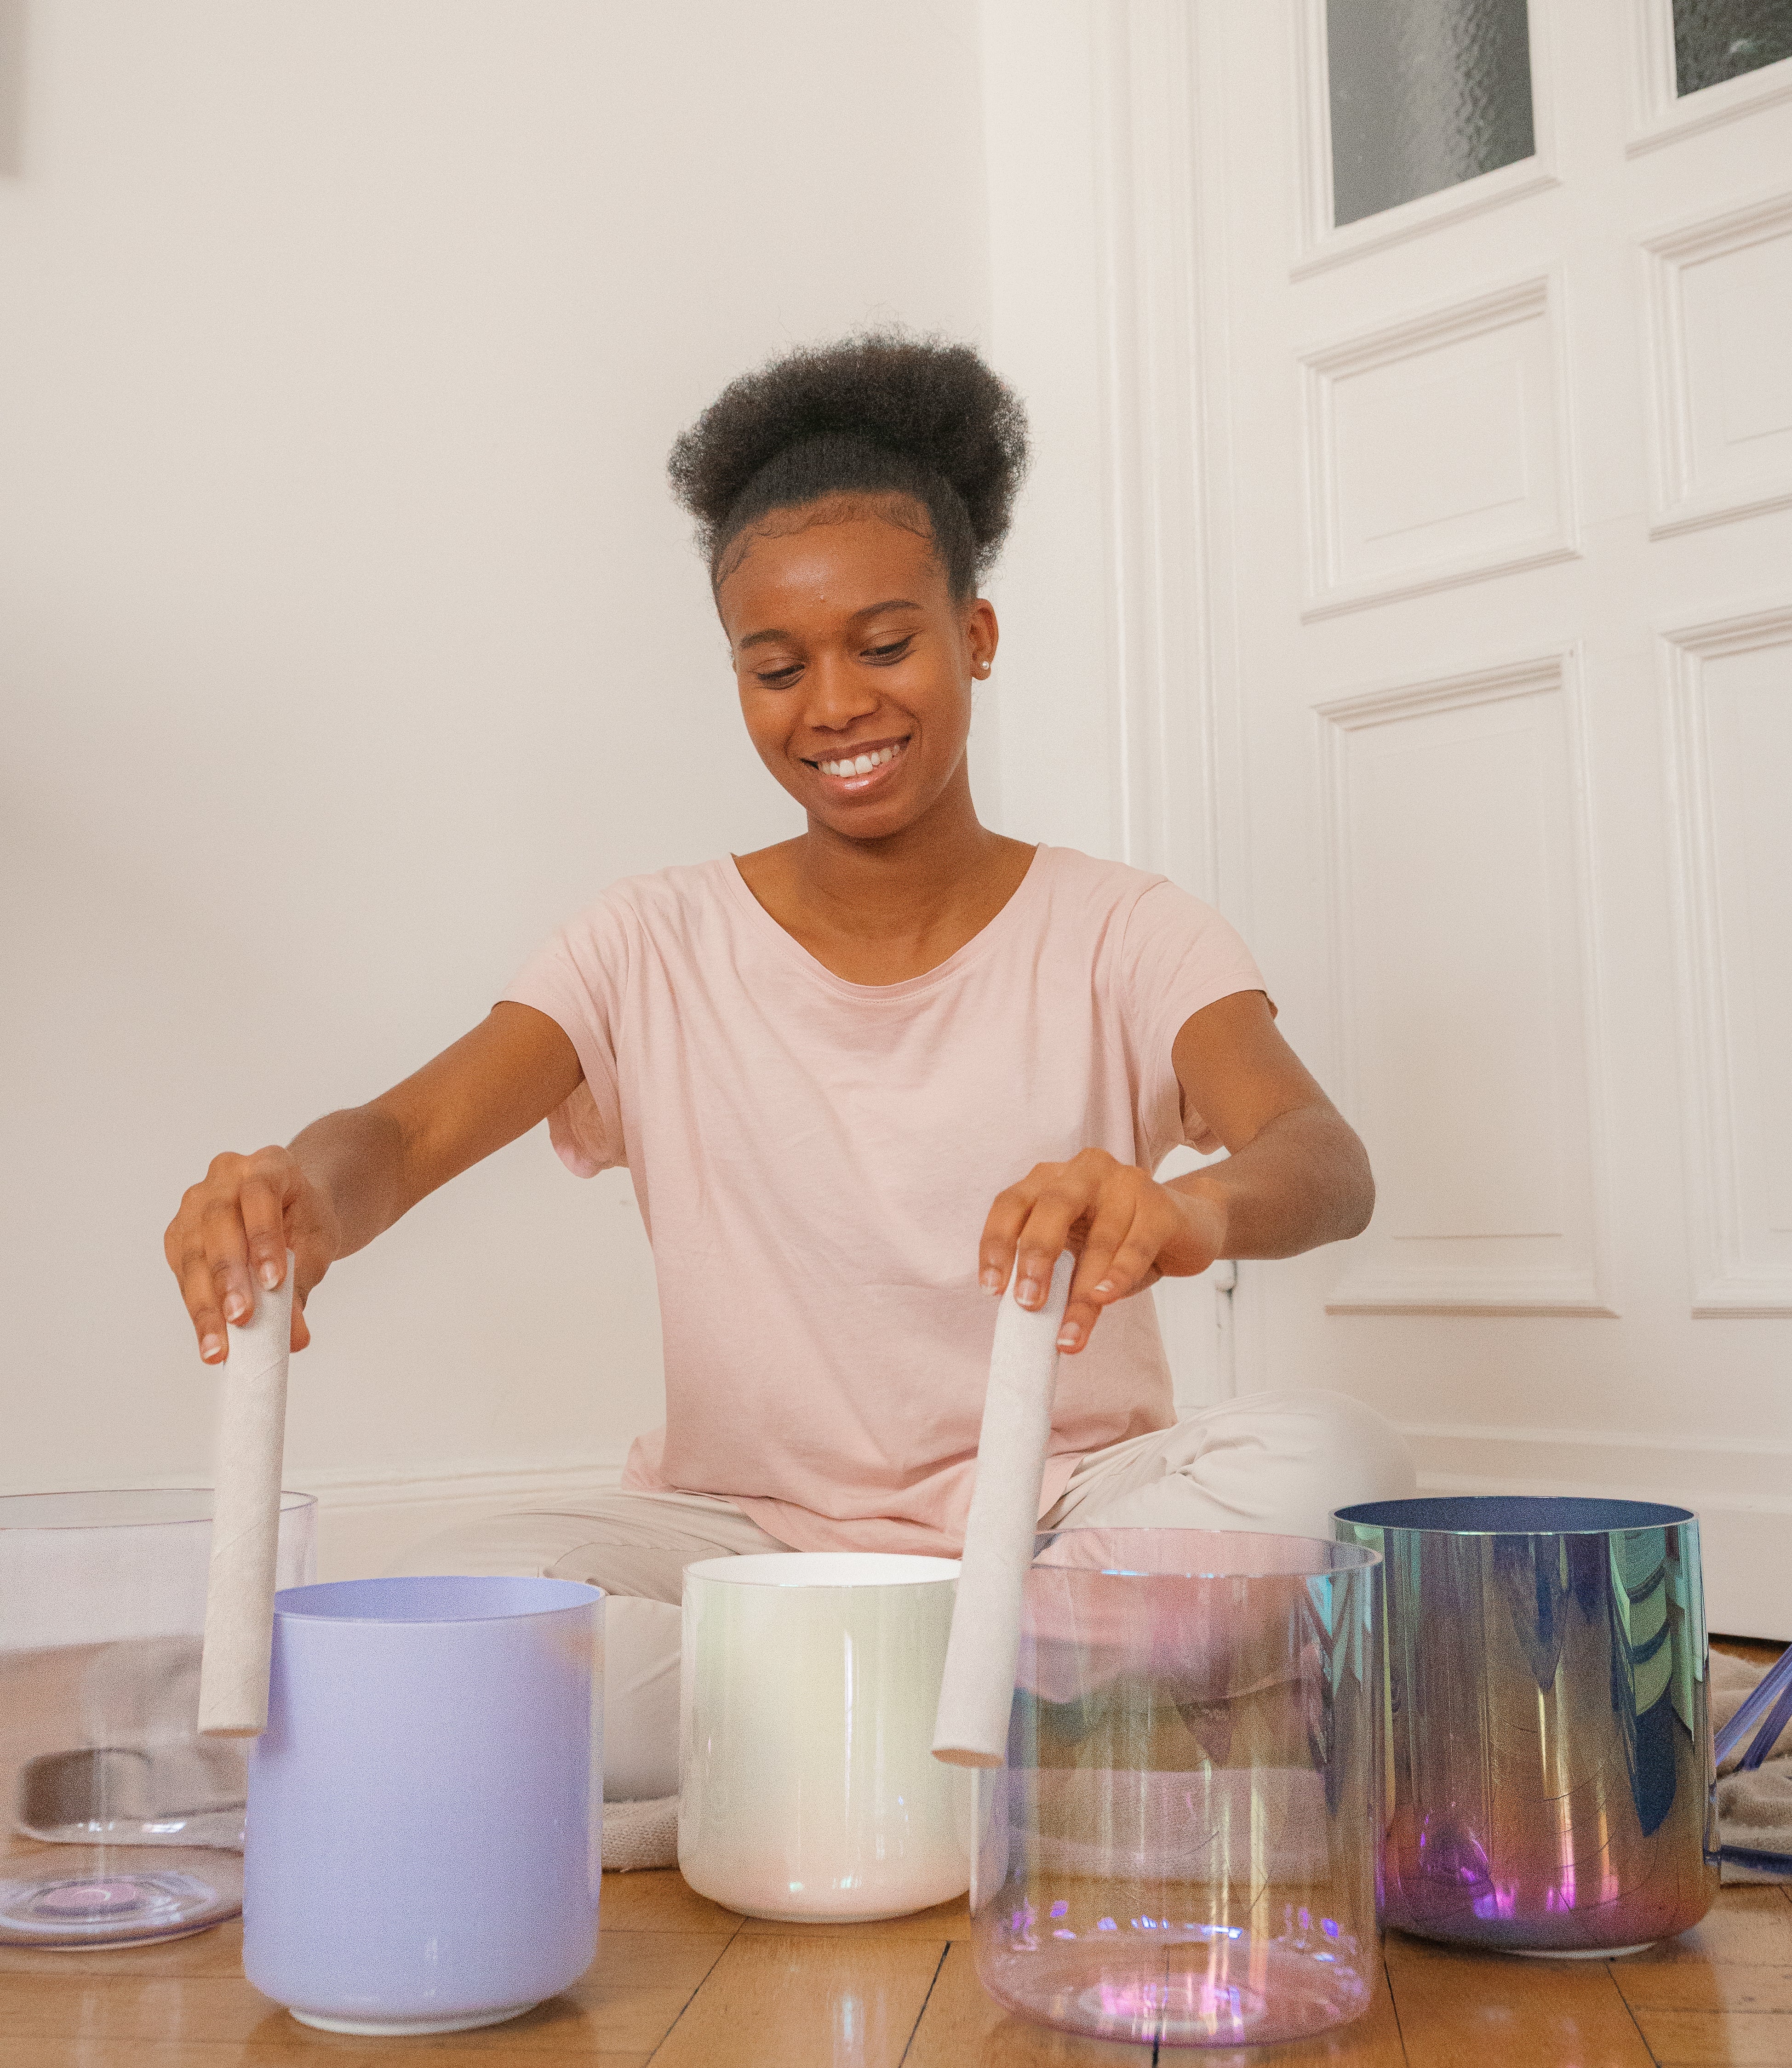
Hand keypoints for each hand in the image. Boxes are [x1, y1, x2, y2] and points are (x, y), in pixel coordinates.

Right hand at [163, 1147, 339, 1362]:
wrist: (290, 1208)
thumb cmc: (304, 1220)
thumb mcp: (317, 1244)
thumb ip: (303, 1282)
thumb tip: (294, 1338)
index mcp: (267, 1164)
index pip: (259, 1195)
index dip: (263, 1238)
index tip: (274, 1283)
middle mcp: (223, 1176)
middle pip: (218, 1224)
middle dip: (229, 1276)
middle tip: (242, 1319)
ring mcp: (194, 1204)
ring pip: (192, 1253)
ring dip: (205, 1304)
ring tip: (219, 1346)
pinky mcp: (179, 1236)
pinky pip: (183, 1273)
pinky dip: (197, 1308)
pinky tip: (209, 1339)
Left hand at [977, 1147, 1227, 1353]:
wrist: (1189, 1227)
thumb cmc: (1122, 1243)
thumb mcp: (1079, 1255)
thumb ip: (1053, 1275)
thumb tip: (1025, 1318)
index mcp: (1051, 1179)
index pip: (1012, 1204)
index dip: (997, 1244)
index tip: (990, 1289)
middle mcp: (1084, 1172)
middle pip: (1051, 1207)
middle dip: (1036, 1256)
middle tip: (1028, 1303)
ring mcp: (1125, 1182)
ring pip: (1098, 1238)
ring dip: (1081, 1292)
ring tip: (1069, 1333)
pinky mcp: (1160, 1204)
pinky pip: (1135, 1243)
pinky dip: (1118, 1274)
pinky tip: (1104, 1296)